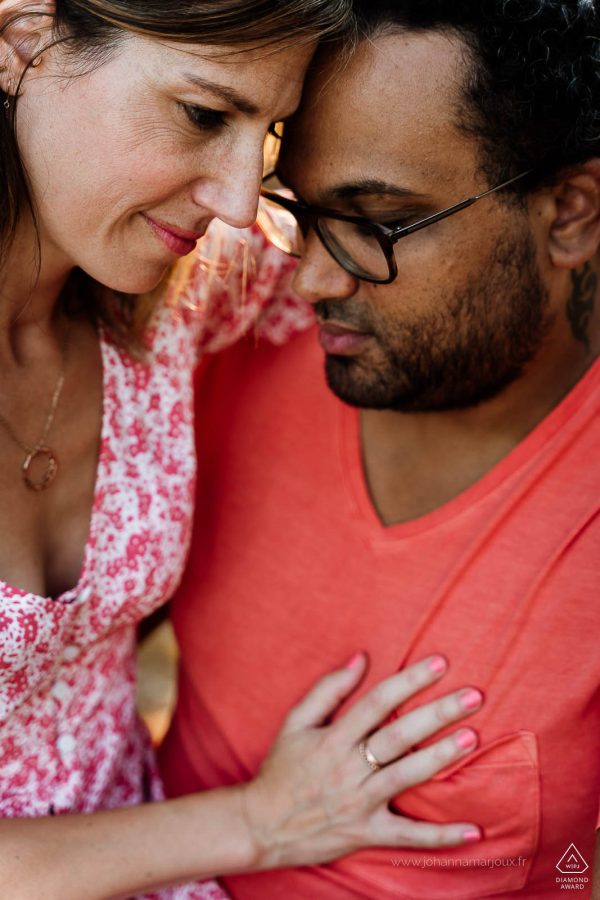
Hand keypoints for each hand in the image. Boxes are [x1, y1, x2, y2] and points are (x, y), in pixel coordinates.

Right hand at [241, 654, 482, 870]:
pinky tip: (473, 831)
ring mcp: (360, 802)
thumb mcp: (295, 722)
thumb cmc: (280, 769)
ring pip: (406, 776)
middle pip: (399, 735)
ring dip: (441, 758)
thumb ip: (327, 689)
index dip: (409, 680)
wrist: (260, 825)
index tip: (440, 663)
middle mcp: (349, 767)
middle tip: (473, 695)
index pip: (378, 702)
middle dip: (438, 713)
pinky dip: (441, 837)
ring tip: (472, 738)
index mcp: (333, 738)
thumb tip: (361, 658)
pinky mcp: (366, 833)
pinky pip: (407, 836)